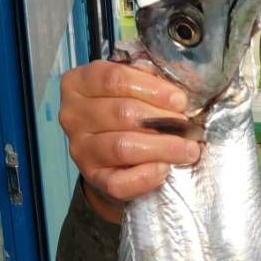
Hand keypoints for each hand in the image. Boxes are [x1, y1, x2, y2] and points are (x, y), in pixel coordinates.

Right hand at [58, 60, 200, 221]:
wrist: (111, 158)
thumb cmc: (123, 116)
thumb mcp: (130, 88)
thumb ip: (146, 82)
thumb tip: (174, 93)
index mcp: (79, 83)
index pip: (114, 79)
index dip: (152, 89)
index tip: (179, 100)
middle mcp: (73, 115)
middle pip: (122, 113)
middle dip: (161, 120)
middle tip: (186, 127)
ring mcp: (80, 149)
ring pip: (123, 146)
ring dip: (162, 148)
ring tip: (188, 149)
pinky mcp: (93, 178)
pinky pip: (120, 181)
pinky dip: (146, 176)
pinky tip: (165, 169)